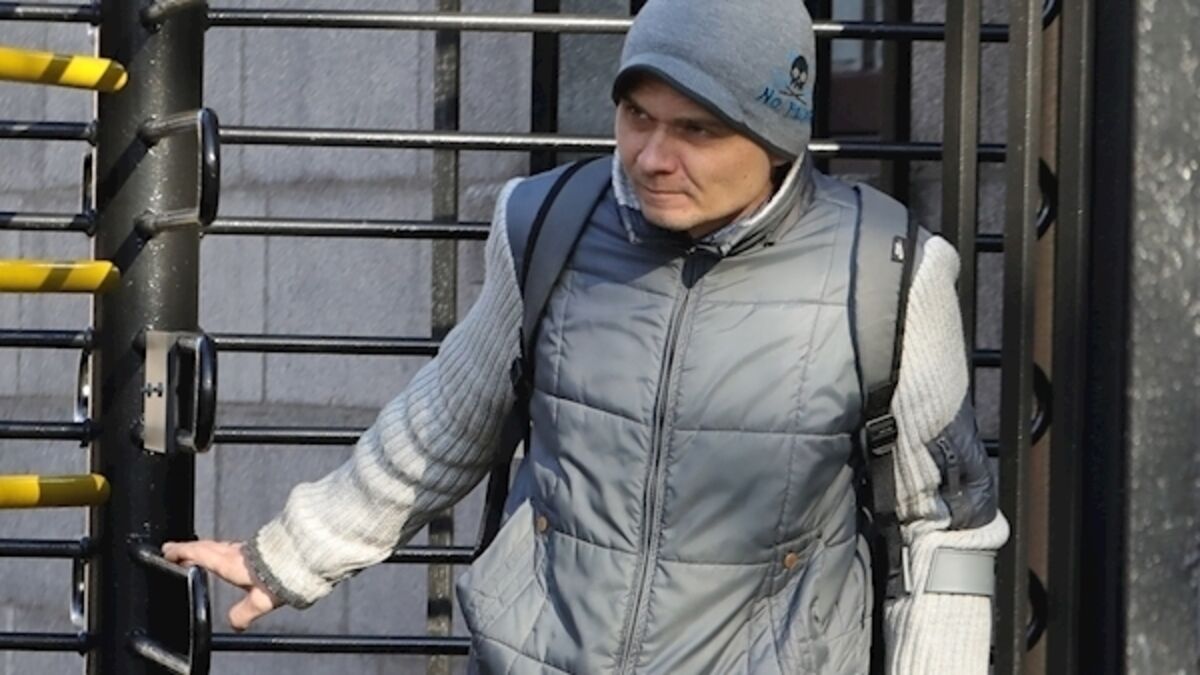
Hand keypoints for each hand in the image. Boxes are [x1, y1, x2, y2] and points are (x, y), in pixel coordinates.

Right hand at [162, 540, 281, 630]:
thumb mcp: (258, 601)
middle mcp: (237, 551)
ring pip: (222, 544)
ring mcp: (250, 546)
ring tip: (201, 553)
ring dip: (208, 548)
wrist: (305, 555)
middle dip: (190, 548)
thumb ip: (243, 613)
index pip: (199, 553)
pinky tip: (234, 555)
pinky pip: (236, 545)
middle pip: (207, 546)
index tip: (167, 550)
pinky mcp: (262, 544)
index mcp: (230, 563)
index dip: (181, 551)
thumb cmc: (283, 575)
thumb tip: (234, 624)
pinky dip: (226, 548)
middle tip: (176, 550)